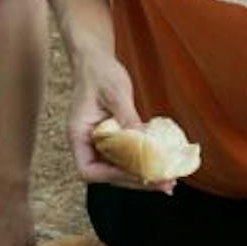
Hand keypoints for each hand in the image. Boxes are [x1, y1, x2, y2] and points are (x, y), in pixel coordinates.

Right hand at [68, 54, 166, 190]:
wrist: (95, 61)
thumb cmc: (100, 72)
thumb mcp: (115, 92)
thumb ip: (127, 116)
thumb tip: (143, 139)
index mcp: (78, 135)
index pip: (88, 170)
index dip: (112, 176)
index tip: (137, 173)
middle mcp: (86, 144)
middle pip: (108, 175)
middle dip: (136, 181)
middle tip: (165, 184)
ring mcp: (99, 143)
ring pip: (119, 169)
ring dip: (142, 177)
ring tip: (168, 181)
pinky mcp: (112, 140)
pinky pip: (126, 157)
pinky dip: (143, 163)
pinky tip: (162, 165)